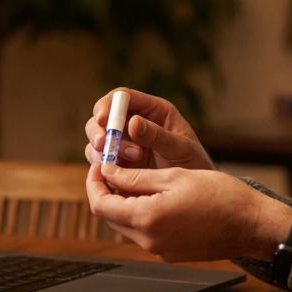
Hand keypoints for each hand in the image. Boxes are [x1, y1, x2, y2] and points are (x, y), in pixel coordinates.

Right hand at [83, 87, 214, 171]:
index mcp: (153, 110)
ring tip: (131, 161)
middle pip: (102, 117)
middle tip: (103, 144)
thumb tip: (132, 122)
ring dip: (103, 150)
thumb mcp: (181, 149)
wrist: (194, 195)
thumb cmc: (194, 165)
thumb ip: (158, 136)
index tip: (102, 119)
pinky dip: (101, 166)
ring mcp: (124, 144)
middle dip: (99, 129)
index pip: (122, 97)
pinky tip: (117, 174)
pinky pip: (99, 160)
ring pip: (97, 139)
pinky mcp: (117, 164)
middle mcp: (134, 124)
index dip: (108, 104)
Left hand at [84, 161, 291, 262]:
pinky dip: (140, 214)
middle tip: (113, 168)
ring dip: (123, 203)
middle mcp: (149, 240)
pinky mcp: (171, 253)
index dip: (94, 183)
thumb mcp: (174, 176)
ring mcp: (160, 250)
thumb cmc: (220, 196)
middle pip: (110, 217)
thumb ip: (135, 177)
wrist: (252, 224)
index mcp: (147, 218)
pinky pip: (145, 233)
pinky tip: (153, 196)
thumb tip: (108, 172)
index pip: (101, 204)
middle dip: (106, 192)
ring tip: (134, 178)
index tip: (100, 164)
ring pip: (127, 225)